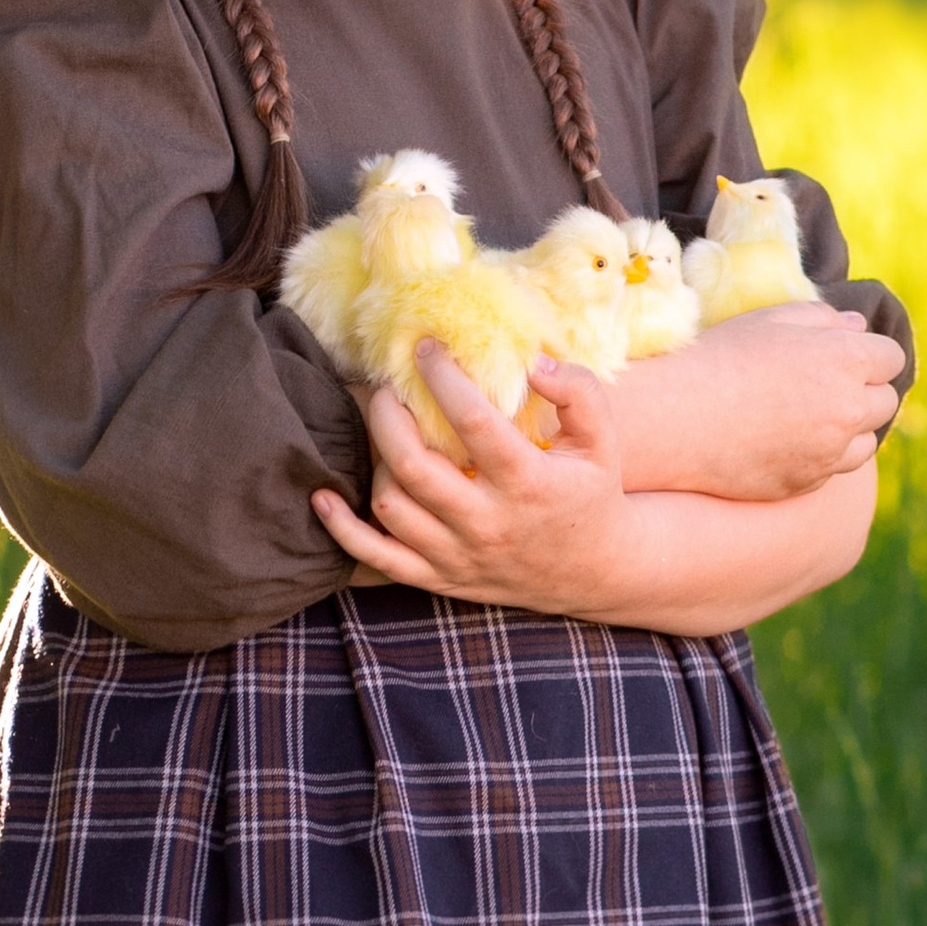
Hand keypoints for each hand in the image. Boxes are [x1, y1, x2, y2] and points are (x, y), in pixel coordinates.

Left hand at [316, 346, 640, 615]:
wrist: (594, 572)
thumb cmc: (592, 493)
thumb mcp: (602, 440)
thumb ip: (579, 393)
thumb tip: (532, 363)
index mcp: (528, 482)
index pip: (472, 421)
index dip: (441, 377)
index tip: (425, 348)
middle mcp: (488, 522)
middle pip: (415, 464)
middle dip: (388, 414)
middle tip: (387, 386)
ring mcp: (459, 555)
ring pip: (391, 505)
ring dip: (376, 458)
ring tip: (385, 428)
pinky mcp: (440, 578)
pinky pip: (377, 559)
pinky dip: (343, 530)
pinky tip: (323, 497)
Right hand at [610, 301, 903, 502]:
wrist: (675, 417)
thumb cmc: (719, 356)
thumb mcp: (769, 320)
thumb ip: (821, 318)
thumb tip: (856, 328)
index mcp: (845, 359)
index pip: (891, 358)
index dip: (871, 355)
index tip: (847, 357)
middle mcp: (847, 409)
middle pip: (886, 402)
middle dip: (866, 392)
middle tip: (828, 386)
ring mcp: (830, 451)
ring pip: (867, 442)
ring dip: (851, 429)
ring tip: (811, 417)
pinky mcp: (808, 482)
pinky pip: (833, 469)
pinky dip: (822, 456)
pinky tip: (786, 441)